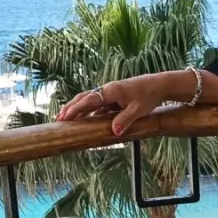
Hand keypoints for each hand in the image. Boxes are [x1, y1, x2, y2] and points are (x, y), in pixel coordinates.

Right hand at [56, 74, 172, 137]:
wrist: (159, 85)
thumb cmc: (149, 96)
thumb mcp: (138, 110)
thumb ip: (125, 120)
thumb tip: (114, 132)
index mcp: (111, 91)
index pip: (88, 100)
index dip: (75, 110)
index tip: (64, 118)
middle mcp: (107, 90)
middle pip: (84, 98)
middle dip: (70, 108)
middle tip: (58, 119)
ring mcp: (110, 93)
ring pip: (89, 100)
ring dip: (77, 109)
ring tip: (66, 119)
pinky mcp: (114, 96)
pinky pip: (97, 104)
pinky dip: (89, 110)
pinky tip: (84, 119)